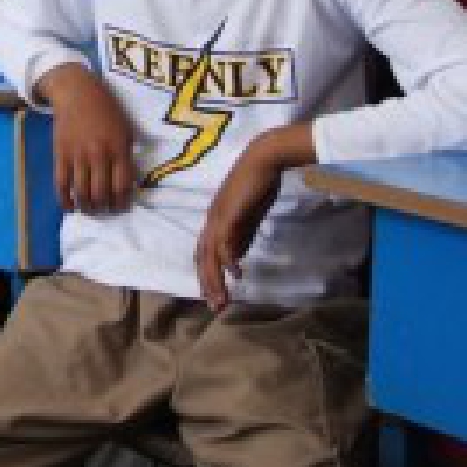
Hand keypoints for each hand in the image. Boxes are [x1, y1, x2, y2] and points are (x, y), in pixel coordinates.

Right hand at [38, 65, 134, 213]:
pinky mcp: (60, 155)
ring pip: (82, 193)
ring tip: (90, 209)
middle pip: (101, 194)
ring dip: (87, 208)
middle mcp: (98, 154)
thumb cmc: (106, 110)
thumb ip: (127, 156)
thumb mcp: (126, 129)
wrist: (77, 92)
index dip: (122, 203)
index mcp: (118, 148)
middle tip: (105, 209)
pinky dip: (65, 201)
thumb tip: (128, 183)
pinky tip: (70, 206)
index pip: (122, 186)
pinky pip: (61, 184)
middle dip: (105, 208)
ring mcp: (77, 155)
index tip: (121, 207)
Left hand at [194, 125, 311, 309]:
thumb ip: (243, 236)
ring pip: (210, 255)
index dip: (207, 275)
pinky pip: (225, 242)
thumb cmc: (258, 184)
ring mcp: (218, 217)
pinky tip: (236, 274)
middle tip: (215, 307)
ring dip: (215, 279)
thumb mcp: (250, 217)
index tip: (213, 295)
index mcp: (215, 220)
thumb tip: (236, 259)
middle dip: (208, 284)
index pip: (205, 253)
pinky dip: (228, 260)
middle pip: (203, 258)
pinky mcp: (229, 214)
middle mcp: (212, 220)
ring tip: (222, 299)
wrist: (263, 159)